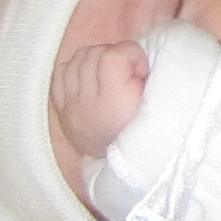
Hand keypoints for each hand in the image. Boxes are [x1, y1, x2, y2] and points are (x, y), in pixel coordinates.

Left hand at [47, 39, 150, 196]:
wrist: (126, 167)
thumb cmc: (150, 131)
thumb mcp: (159, 104)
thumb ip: (152, 77)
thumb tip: (142, 55)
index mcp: (114, 102)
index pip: (113, 56)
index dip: (132, 54)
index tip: (143, 69)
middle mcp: (86, 103)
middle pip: (93, 54)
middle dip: (114, 54)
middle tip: (129, 71)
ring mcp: (71, 106)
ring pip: (77, 59)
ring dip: (97, 59)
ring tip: (112, 73)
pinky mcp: (62, 109)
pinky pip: (61, 73)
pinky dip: (76, 68)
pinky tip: (91, 76)